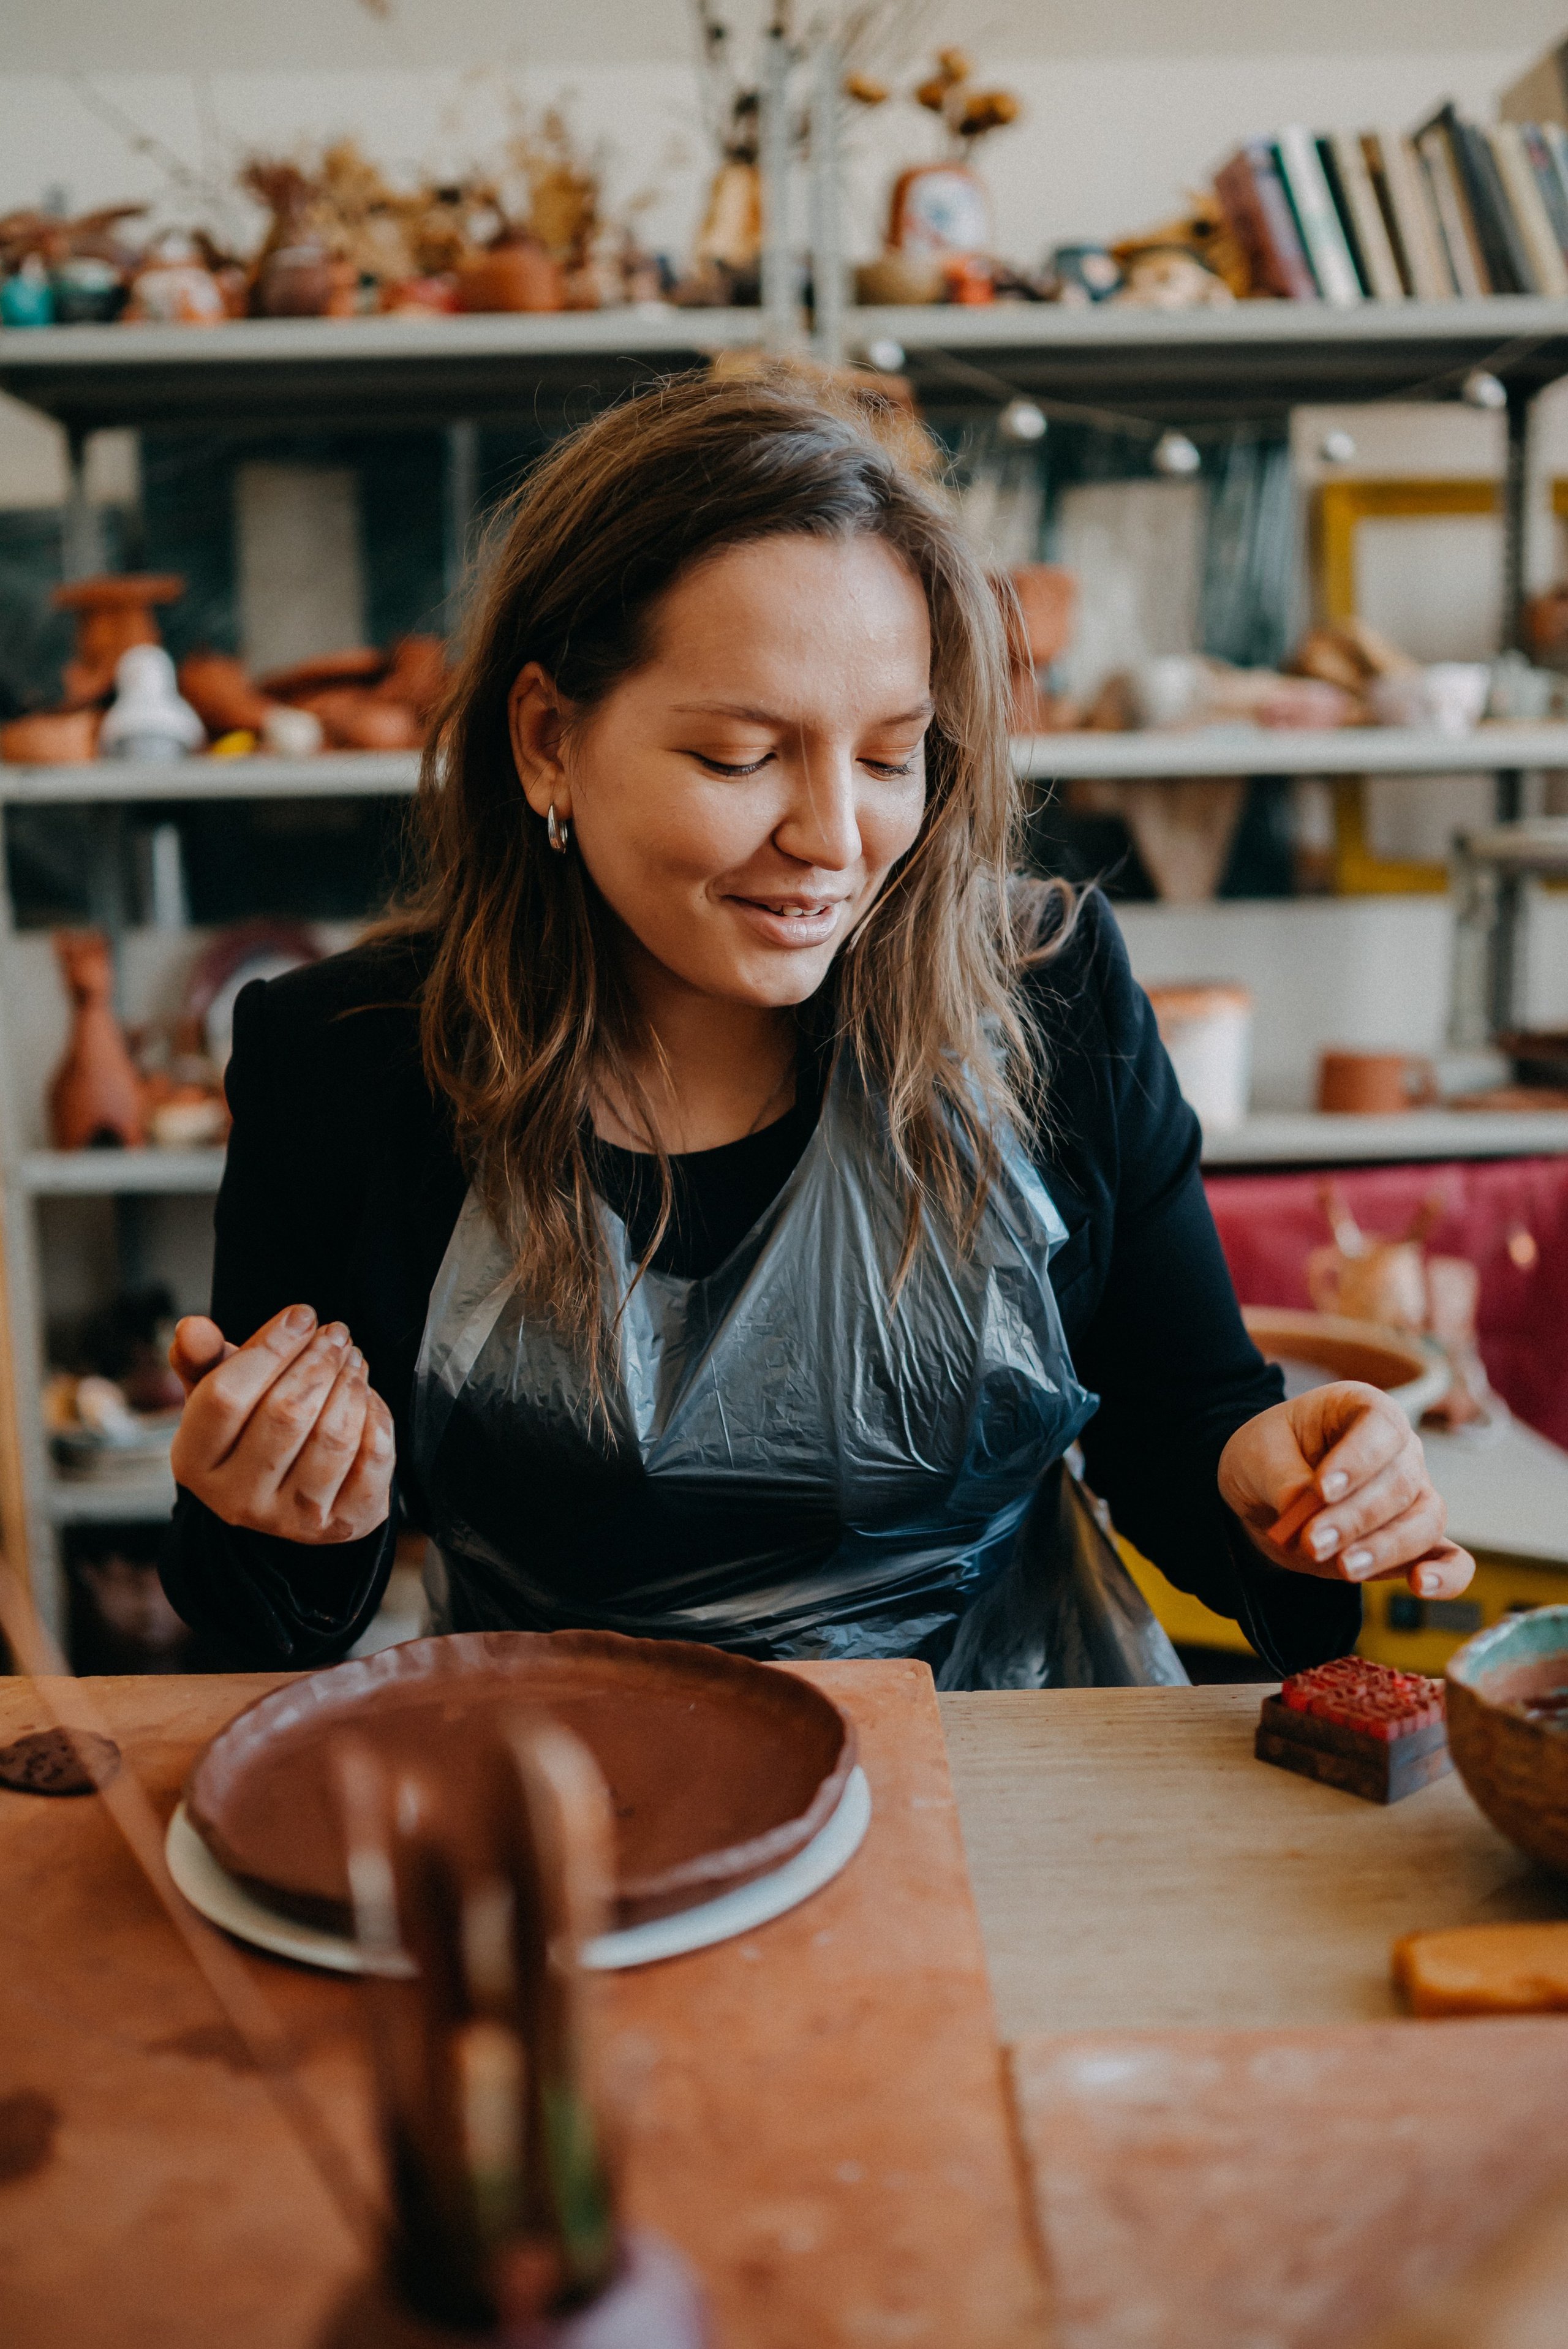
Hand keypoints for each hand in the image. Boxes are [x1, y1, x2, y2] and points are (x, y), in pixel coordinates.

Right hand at [169, 1305, 394, 1543]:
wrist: (287, 1493)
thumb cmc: (250, 1427)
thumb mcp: (217, 1392)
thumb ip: (203, 1358)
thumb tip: (191, 1327)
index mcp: (194, 1462)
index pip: (225, 1395)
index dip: (269, 1346)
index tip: (302, 1314)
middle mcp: (236, 1499)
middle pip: (285, 1414)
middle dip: (319, 1361)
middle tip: (337, 1332)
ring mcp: (292, 1520)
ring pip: (333, 1439)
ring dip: (350, 1385)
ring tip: (353, 1358)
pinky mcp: (343, 1525)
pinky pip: (372, 1462)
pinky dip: (376, 1418)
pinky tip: (367, 1396)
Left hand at [1218, 1381, 1474, 1599]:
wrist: (1263, 1494)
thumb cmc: (1265, 1458)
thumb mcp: (1256, 1454)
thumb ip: (1282, 1478)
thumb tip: (1300, 1506)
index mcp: (1364, 1410)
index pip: (1380, 1426)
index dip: (1357, 1458)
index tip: (1321, 1490)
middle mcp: (1401, 1450)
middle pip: (1400, 1482)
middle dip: (1355, 1518)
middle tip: (1312, 1541)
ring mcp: (1415, 1496)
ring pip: (1425, 1521)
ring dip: (1385, 1548)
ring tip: (1345, 1567)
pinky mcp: (1414, 1543)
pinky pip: (1452, 1559)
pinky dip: (1447, 1575)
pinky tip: (1421, 1585)